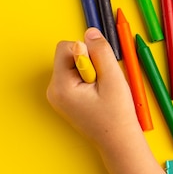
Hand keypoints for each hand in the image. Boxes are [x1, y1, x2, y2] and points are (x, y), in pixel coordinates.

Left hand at [47, 28, 140, 148]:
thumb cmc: (117, 114)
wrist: (118, 141)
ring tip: (103, 90)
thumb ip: (101, 52)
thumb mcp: (113, 79)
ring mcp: (59, 95)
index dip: (87, 51)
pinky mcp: (66, 97)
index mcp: (61, 86)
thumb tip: (90, 32)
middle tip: (103, 82)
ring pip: (74, 64)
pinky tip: (99, 93)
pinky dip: (90, 78)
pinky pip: (76, 75)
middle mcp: (54, 90)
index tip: (100, 70)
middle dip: (90, 61)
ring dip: (92, 70)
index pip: (66, 48)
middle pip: (69, 55)